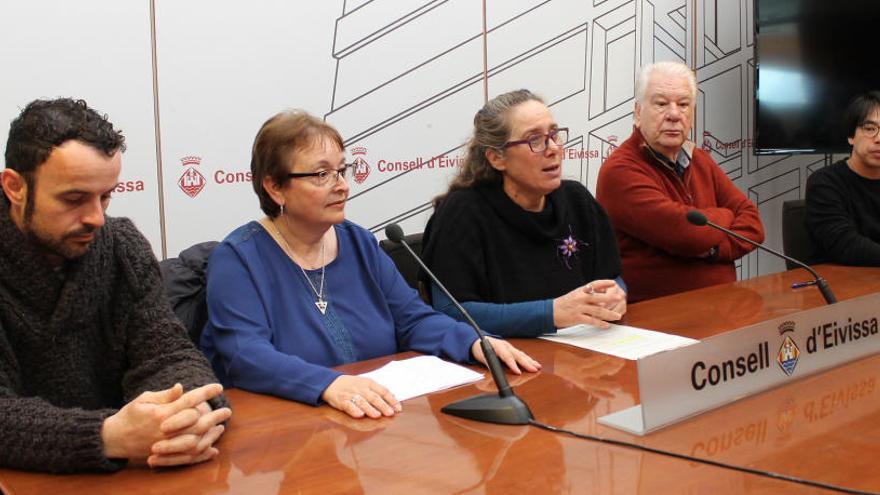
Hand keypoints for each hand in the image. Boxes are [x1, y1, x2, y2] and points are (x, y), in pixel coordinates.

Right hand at [101, 383, 226, 465]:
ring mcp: (165, 445)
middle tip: (228, 410)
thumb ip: (164, 395)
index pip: (188, 400)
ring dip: (211, 434)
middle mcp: (165, 430)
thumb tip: (182, 387)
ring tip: (222, 426)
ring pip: (195, 440)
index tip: (218, 386)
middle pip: (196, 422)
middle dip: (214, 415)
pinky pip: (187, 458)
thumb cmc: (128, 416)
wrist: (112, 440)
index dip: (205, 392)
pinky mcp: (164, 456)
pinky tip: (213, 448)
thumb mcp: (143, 400)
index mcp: (160, 413)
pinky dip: (201, 454)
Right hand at [322, 375, 400, 418]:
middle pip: (373, 397)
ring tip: (377, 415)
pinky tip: (359, 415)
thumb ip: (378, 390)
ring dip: (370, 409)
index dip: (391, 400)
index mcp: (369, 383)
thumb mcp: (366, 383)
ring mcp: (351, 394)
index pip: (383, 391)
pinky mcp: (341, 401)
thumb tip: (393, 397)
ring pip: (362, 402)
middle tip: (390, 413)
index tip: (398, 408)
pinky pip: (348, 405)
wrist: (331, 382)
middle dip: (383, 405)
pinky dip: (354, 410)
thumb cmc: (352, 385)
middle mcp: (361, 388)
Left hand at [471, 336, 540, 374]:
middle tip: (534, 370)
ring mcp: (509, 347)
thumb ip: (487, 364)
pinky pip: (521, 354)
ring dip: (530, 361)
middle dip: (526, 363)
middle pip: (517, 355)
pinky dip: (529, 359)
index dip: (513, 365)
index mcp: (497, 347)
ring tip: (537, 367)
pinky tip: (534, 363)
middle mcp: (505, 345)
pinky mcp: (512, 349)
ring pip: (521, 354)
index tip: (518, 372)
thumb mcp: (480, 357)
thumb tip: (493, 371)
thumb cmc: (479, 350)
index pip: (506, 356)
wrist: (478, 341)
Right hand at [552, 280, 624, 328]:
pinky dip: (600, 323)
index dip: (604, 283)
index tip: (613, 283)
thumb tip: (602, 290)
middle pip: (598, 297)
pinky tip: (607, 325)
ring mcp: (579, 308)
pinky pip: (592, 321)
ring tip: (617, 316)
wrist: (550, 312)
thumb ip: (588, 293)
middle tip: (620, 298)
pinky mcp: (577, 318)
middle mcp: (580, 298)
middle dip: (610, 298)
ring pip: (597, 311)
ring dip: (609, 314)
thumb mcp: (575, 294)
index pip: (593, 284)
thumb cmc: (564, 303)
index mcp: (579, 291)